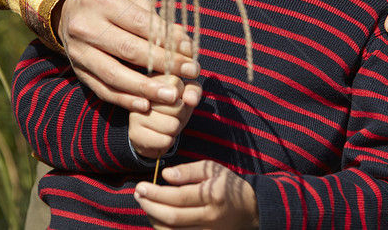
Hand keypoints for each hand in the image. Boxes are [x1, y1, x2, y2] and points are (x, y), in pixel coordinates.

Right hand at [53, 0, 200, 112]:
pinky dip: (125, 100)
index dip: (167, 40)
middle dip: (163, 65)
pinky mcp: (78, 71)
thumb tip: (183, 42)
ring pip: (114, 75)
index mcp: (102, 1)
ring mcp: (78, 51)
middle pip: (128, 50)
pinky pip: (102, 89)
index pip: (141, 24)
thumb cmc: (110, 0)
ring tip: (172, 96)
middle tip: (189, 75)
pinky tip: (145, 106)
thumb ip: (156, 18)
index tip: (190, 52)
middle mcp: (85, 26)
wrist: (69, 8)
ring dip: (145, 89)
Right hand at [129, 75, 201, 158]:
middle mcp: (139, 95)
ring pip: (172, 126)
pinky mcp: (135, 134)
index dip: (182, 96)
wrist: (153, 131)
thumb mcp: (185, 94)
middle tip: (171, 114)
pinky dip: (168, 140)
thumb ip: (193, 91)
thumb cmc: (172, 107)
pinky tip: (160, 135)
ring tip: (165, 124)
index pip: (176, 85)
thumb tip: (190, 99)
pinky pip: (166, 141)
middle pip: (177, 107)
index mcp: (152, 79)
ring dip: (175, 128)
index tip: (175, 98)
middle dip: (180, 114)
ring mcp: (135, 114)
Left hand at [134, 160, 258, 229]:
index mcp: (212, 195)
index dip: (156, 193)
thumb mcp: (212, 169)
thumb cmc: (226, 186)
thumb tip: (165, 175)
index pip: (178, 197)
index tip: (141, 186)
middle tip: (138, 195)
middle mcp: (210, 217)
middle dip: (150, 206)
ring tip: (145, 205)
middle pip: (172, 217)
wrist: (249, 210)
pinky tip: (156, 218)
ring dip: (153, 219)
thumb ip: (188, 170)